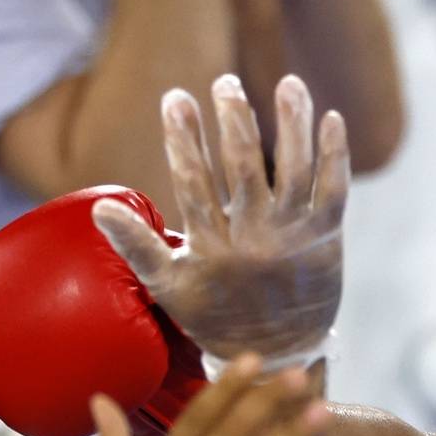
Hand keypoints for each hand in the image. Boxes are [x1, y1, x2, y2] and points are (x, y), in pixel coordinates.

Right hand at [92, 74, 346, 368]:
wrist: (280, 351)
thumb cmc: (215, 315)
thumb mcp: (169, 288)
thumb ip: (137, 247)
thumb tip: (99, 209)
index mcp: (213, 247)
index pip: (193, 182)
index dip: (184, 139)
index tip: (176, 98)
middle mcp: (255, 238)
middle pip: (244, 168)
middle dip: (234, 120)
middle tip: (225, 83)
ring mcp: (294, 236)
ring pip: (295, 170)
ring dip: (292, 123)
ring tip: (288, 84)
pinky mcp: (327, 238)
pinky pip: (335, 189)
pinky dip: (335, 154)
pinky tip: (331, 118)